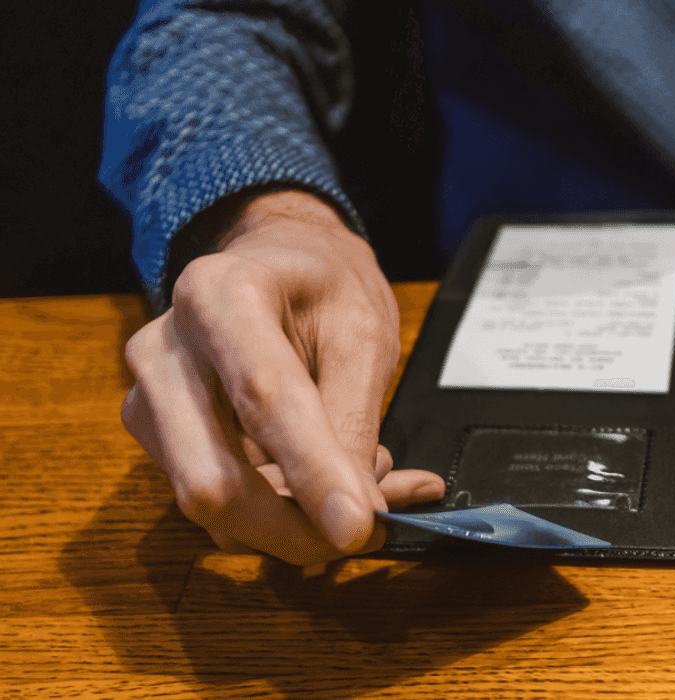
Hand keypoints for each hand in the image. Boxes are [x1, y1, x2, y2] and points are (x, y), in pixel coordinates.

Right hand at [122, 190, 444, 565]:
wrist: (277, 262)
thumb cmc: (321, 287)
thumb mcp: (362, 334)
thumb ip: (355, 422)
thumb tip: (358, 513)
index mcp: (219, 296)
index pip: (264, 399)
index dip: (313, 471)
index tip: (356, 528)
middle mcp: (164, 350)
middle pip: (211, 480)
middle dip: (294, 528)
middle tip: (368, 530)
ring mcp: (148, 400)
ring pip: (210, 506)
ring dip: (294, 519)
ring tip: (356, 472)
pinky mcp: (156, 438)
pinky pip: (216, 505)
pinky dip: (281, 514)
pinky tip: (326, 480)